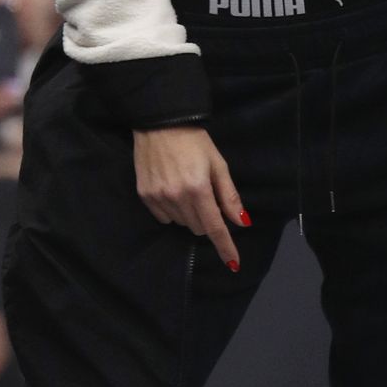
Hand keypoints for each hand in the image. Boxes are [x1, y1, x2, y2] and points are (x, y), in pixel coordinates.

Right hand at [133, 125, 247, 270]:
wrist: (159, 122)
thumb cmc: (194, 141)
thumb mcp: (218, 164)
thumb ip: (229, 196)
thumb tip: (242, 222)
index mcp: (199, 189)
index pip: (215, 227)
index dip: (225, 247)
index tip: (233, 264)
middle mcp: (177, 197)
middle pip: (199, 228)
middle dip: (207, 220)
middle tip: (206, 196)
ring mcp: (158, 197)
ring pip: (182, 224)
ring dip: (190, 215)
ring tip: (187, 188)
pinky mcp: (145, 195)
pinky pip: (164, 217)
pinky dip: (173, 211)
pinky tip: (172, 190)